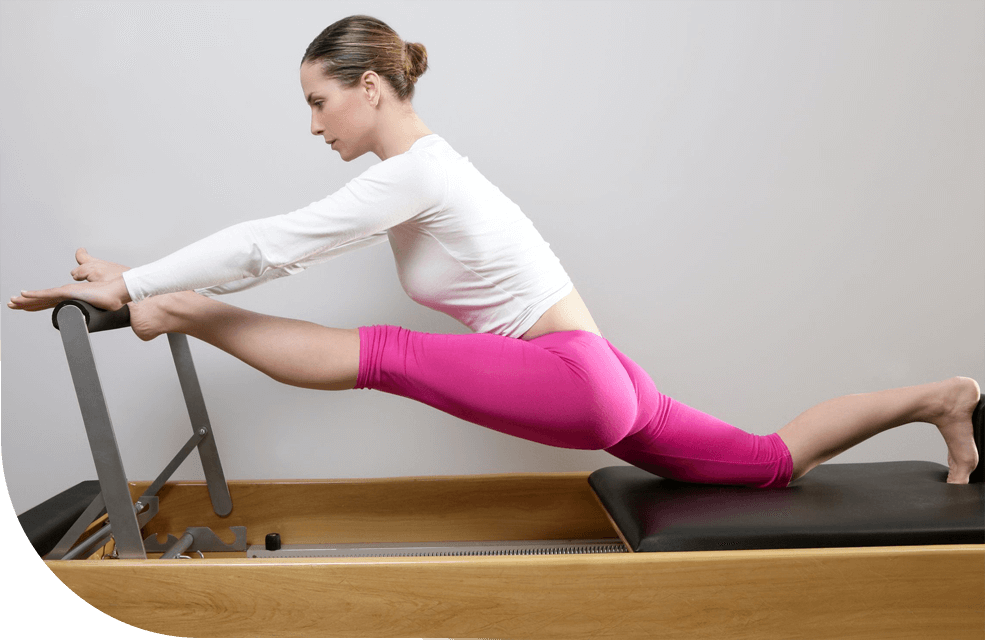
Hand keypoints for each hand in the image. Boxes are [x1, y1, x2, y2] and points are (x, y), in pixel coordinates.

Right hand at [9, 248, 133, 311]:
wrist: (123, 288)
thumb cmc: (114, 281)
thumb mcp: (95, 266)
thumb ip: (85, 260)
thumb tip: (79, 252)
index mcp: (73, 293)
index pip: (50, 297)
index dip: (36, 299)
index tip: (24, 299)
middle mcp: (69, 297)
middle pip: (42, 301)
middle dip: (26, 303)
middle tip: (11, 305)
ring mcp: (69, 297)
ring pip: (42, 300)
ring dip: (26, 302)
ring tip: (12, 304)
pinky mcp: (70, 295)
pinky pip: (49, 296)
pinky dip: (35, 296)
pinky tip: (24, 297)